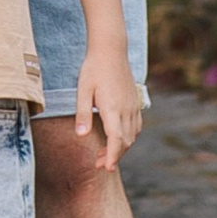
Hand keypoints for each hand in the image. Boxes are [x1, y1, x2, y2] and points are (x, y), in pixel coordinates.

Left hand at [75, 41, 142, 171]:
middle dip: (113, 156)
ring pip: (132, 136)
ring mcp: (133, 106)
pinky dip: (128, 137)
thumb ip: (82, 113)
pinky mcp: (135, 103)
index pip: (117, 140)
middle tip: (98, 164)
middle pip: (125, 142)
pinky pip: (136, 127)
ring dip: (120, 148)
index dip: (112, 156)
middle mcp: (126, 110)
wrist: (111, 49)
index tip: (106, 168)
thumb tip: (80, 136)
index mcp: (112, 107)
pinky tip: (117, 138)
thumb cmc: (93, 68)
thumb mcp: (83, 89)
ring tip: (104, 153)